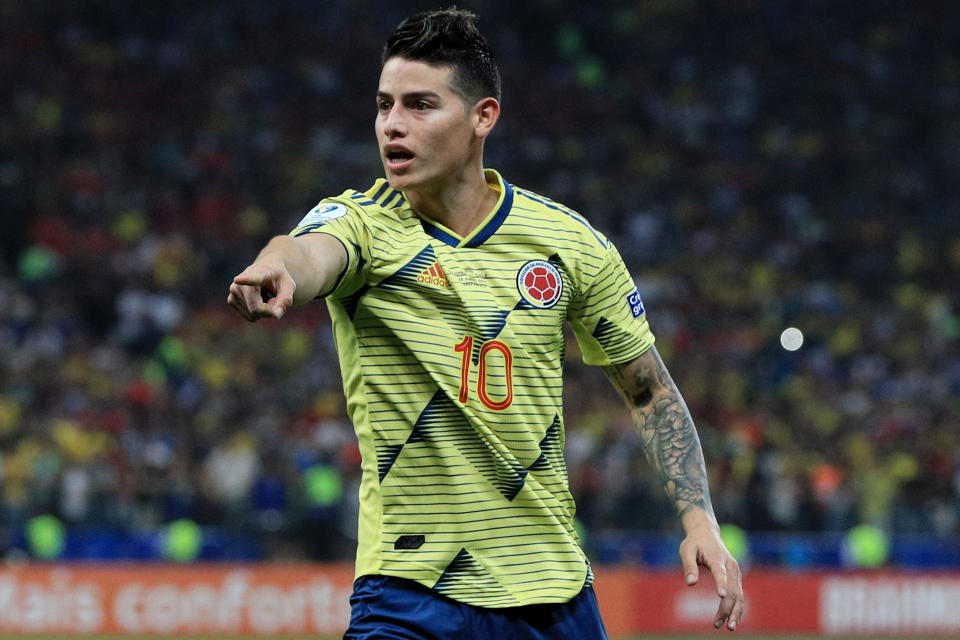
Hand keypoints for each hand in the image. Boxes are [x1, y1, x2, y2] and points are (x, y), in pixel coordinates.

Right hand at [227, 253, 296, 321]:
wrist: (265, 269)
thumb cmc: (278, 278)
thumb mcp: (289, 286)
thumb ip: (285, 300)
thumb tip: (276, 316)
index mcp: (258, 273)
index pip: (251, 278)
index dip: (244, 280)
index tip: (238, 280)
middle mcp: (241, 281)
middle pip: (256, 308)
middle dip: (270, 310)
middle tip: (275, 298)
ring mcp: (233, 291)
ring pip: (254, 315)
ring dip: (265, 310)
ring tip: (265, 295)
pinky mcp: (231, 300)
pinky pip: (251, 317)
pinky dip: (258, 313)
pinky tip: (258, 299)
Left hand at [679, 511, 744, 630]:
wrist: (706, 533)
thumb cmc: (694, 542)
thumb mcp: (686, 550)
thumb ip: (689, 566)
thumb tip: (690, 583)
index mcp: (718, 558)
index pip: (720, 572)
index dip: (721, 584)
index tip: (722, 596)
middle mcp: (731, 566)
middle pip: (733, 589)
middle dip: (727, 608)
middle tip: (718, 624)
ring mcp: (736, 572)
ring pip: (739, 595)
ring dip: (734, 611)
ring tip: (728, 627)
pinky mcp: (736, 577)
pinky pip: (739, 595)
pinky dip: (737, 607)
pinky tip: (732, 619)